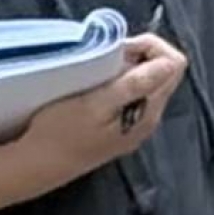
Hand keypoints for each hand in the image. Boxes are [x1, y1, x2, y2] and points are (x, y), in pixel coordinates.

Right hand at [12, 33, 186, 191]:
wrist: (39, 166)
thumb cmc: (60, 133)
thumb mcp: (94, 105)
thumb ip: (133, 85)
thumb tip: (169, 64)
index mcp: (148, 110)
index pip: (173, 63)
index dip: (149, 48)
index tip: (119, 50)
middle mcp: (149, 118)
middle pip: (164, 71)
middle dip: (139, 55)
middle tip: (105, 58)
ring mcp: (136, 124)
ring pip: (148, 82)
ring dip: (127, 68)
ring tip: (97, 71)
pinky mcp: (121, 127)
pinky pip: (133, 94)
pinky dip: (118, 82)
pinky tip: (95, 87)